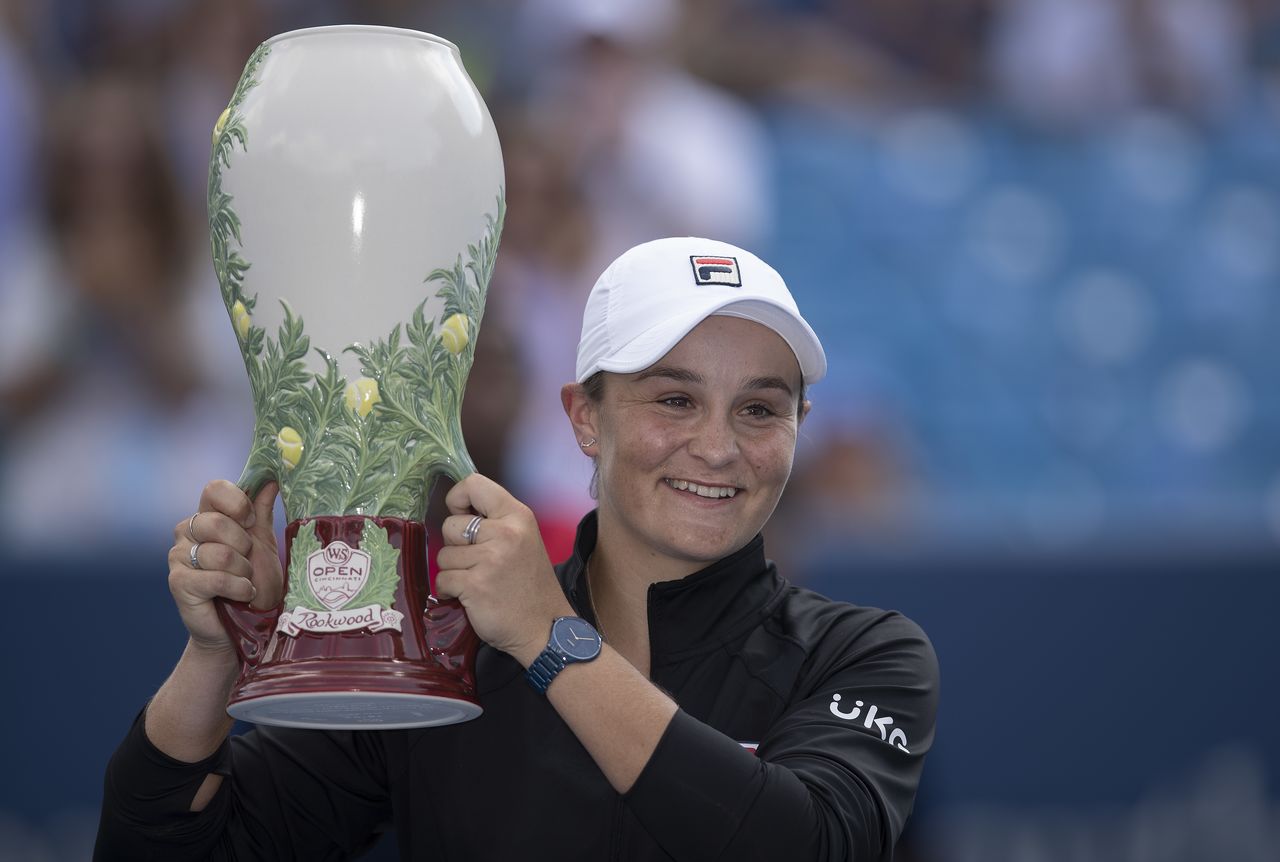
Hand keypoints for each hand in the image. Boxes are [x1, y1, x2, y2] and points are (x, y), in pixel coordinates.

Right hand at [167, 480, 282, 653]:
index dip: (237, 503)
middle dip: (244, 546)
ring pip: (220, 553)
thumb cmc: (253, 584)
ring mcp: (178, 556)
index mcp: (208, 516)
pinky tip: (240, 594)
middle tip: (247, 562)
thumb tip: (271, 480)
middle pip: (218, 522)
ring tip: (243, 582)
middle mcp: (188, 531)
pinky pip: (216, 578)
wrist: (241, 627)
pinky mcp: (178, 582)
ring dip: (243, 572)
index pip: (214, 489)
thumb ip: (262, 513)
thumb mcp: (263, 545)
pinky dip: (238, 588)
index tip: (251, 522)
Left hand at [435, 474, 572, 665]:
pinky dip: (450, 591)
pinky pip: (442, 580)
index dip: (458, 499)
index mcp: (518, 516)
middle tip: (477, 562)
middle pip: (450, 525)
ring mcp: (490, 559)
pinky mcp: (475, 585)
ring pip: (443, 555)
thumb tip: (457, 510)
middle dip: (455, 546)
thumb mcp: (524, 540)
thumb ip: (496, 522)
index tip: (462, 517)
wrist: (546, 628)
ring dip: (453, 571)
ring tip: (477, 582)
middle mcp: (505, 533)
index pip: (474, 484)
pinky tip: (470, 597)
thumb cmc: (531, 585)